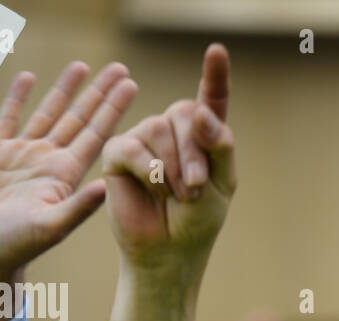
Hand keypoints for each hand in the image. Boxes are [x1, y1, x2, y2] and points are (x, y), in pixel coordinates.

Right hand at [0, 62, 137, 320]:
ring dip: (65, 90)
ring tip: (82, 67)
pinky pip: (8, 118)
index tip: (132, 85)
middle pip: (79, 118)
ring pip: (48, 113)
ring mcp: (22, 155)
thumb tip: (108, 185)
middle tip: (120, 68)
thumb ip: (79, 206)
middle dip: (99, 93)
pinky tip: (28, 77)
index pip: (96, 134)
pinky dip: (17, 97)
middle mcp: (48, 161)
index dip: (113, 109)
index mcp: (65, 175)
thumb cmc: (15, 247)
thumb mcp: (51, 226)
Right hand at [101, 43, 234, 283]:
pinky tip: (154, 190)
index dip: (214, 75)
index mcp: (203, 136)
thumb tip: (199, 111)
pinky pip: (132, 148)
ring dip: (173, 168)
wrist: (168, 252)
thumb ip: (217, 147)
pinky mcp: (118, 153)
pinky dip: (149, 171)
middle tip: (195, 188)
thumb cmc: (198, 221)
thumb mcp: (220, 184)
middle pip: (184, 114)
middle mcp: (172, 130)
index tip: (216, 50)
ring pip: (158, 129)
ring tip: (176, 195)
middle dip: (194, 153)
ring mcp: (144, 138)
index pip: (211, 99)